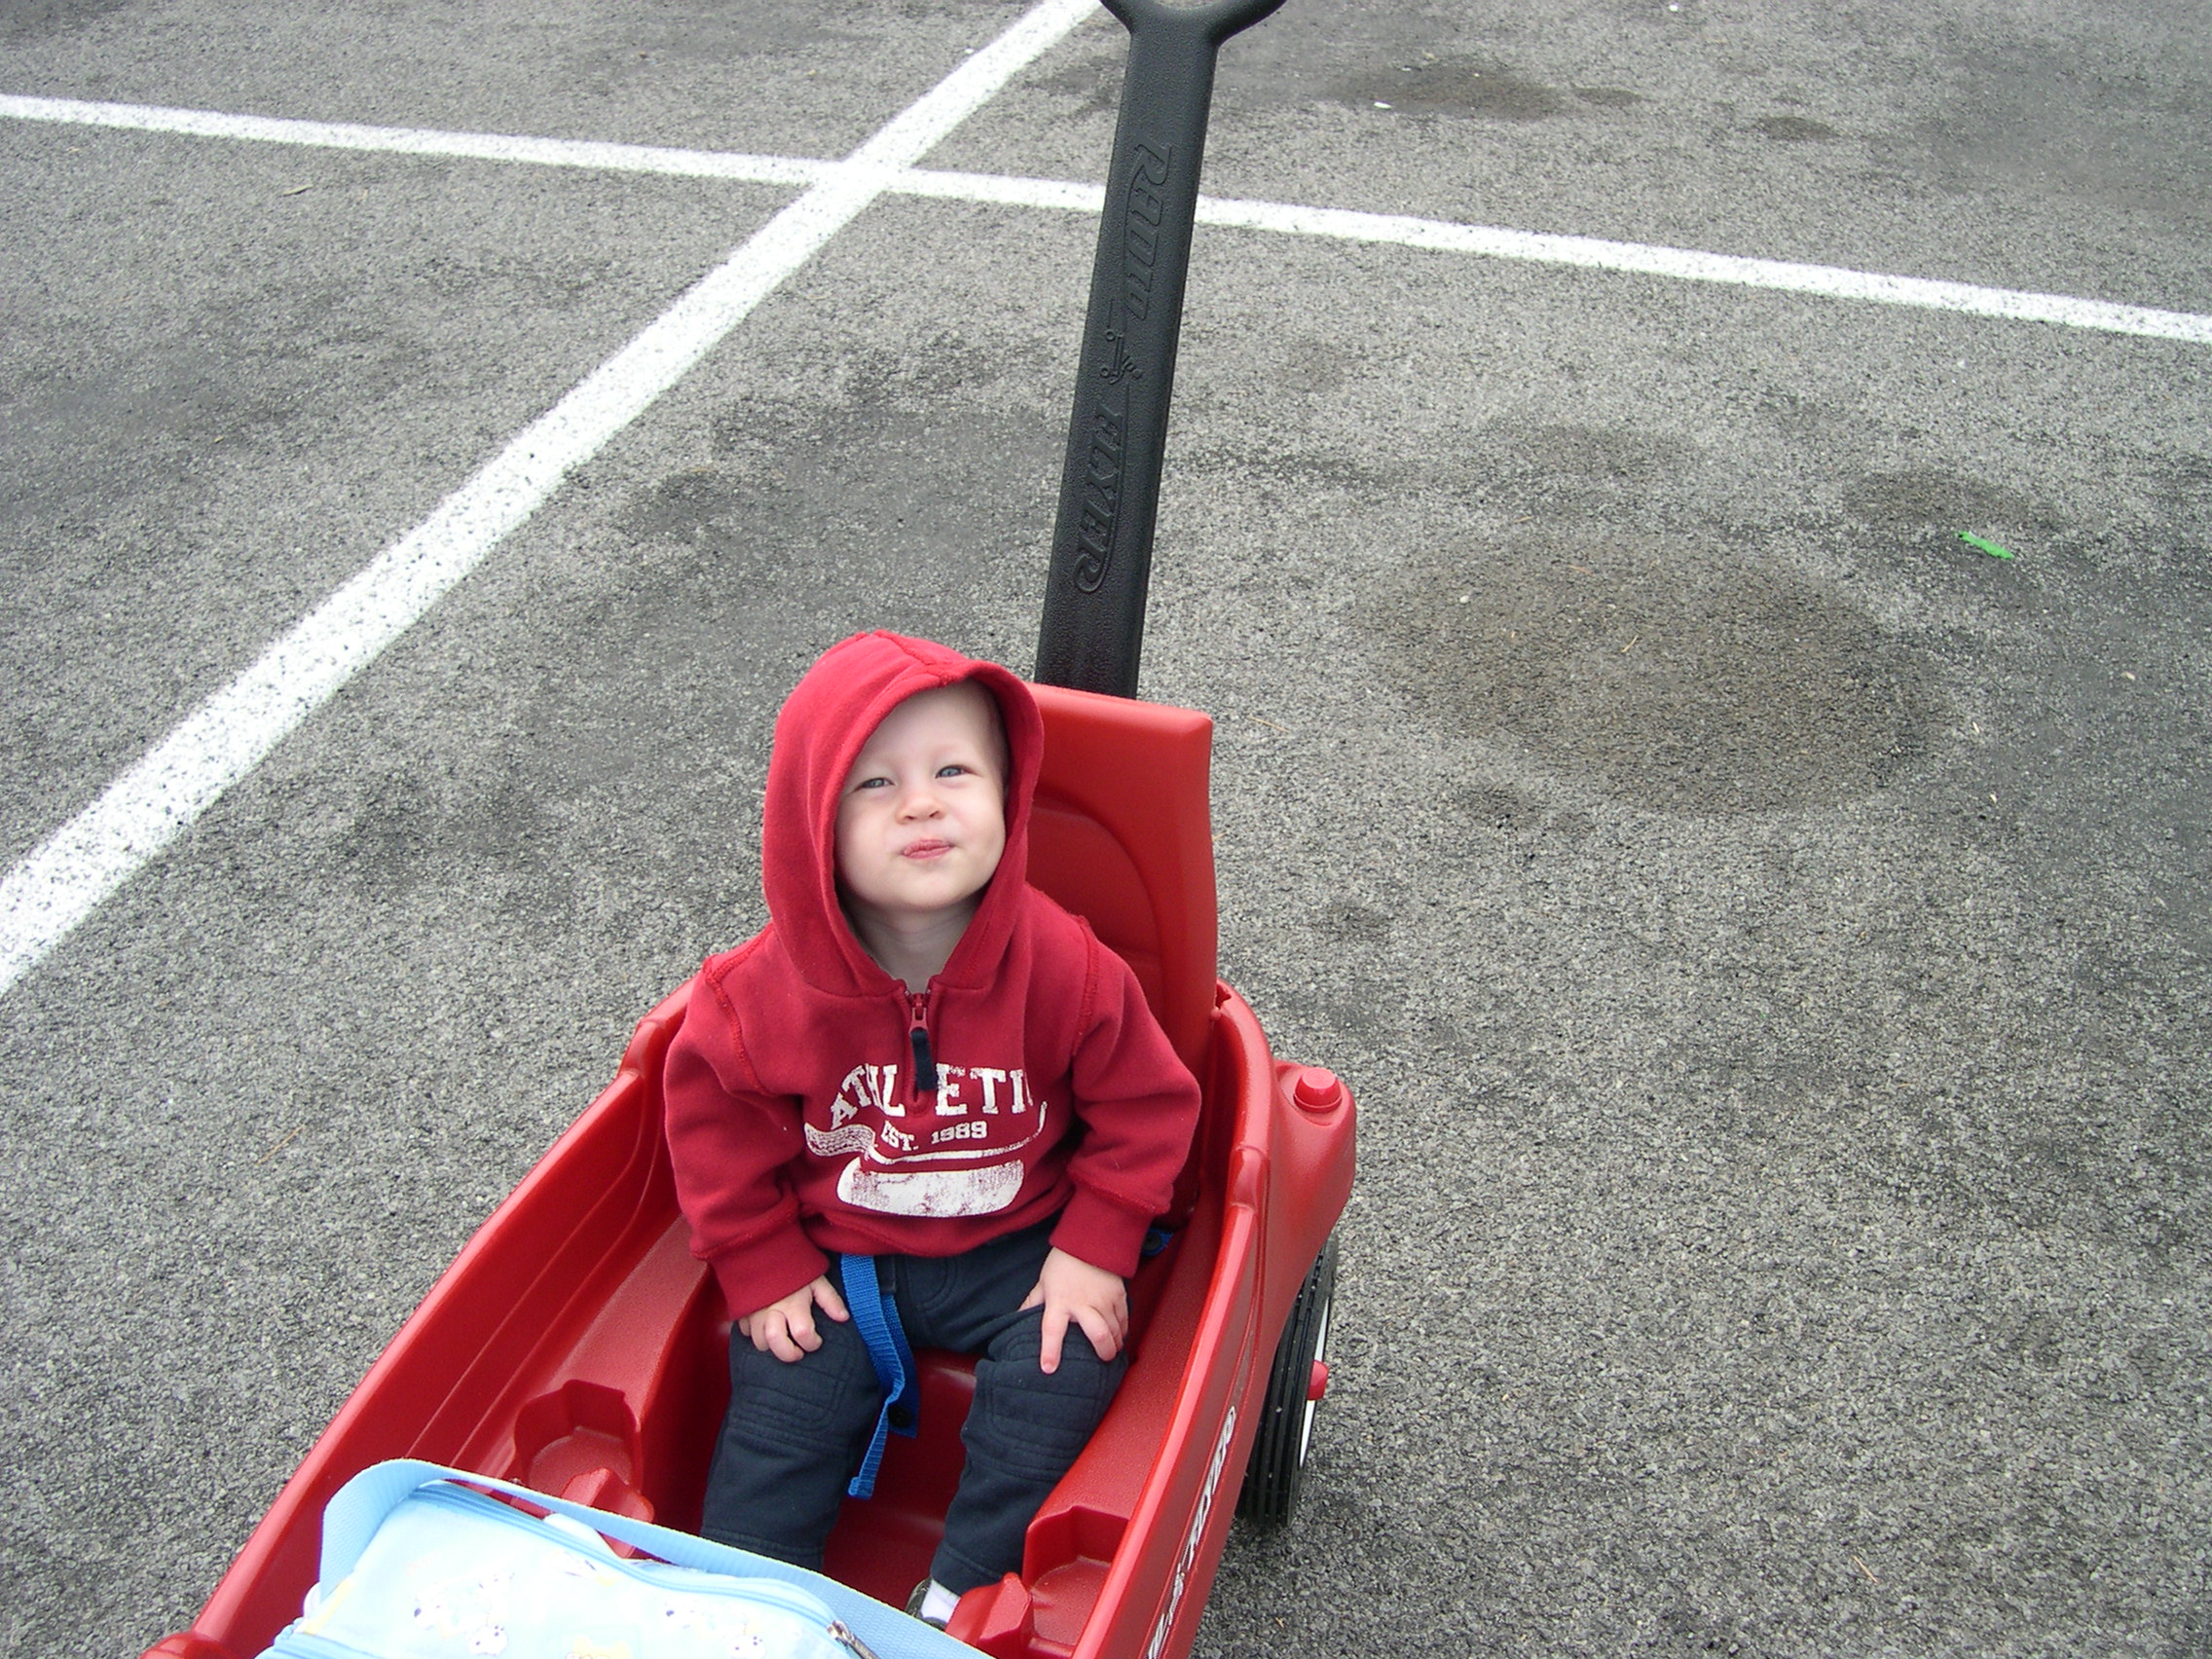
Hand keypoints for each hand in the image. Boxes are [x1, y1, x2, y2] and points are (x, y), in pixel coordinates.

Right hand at [738, 1275, 849, 1363]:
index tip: (817, 1341)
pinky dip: (756, 1335)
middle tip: (799, 1353)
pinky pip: (745, 1333)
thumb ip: (830, 1300)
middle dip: (788, 1354)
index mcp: (793, 1303)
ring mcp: (754, 1312)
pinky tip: (767, 1330)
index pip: (803, 1333)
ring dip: (772, 1347)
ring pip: (759, 1342)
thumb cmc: (794, 1267)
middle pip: (775, 1342)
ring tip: (784, 1341)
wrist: (765, 1249)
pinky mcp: (742, 1310)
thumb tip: (843, 1318)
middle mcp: (771, 1310)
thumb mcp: (817, 1280)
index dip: (813, 1343)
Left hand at [1020, 1247, 1128, 1373]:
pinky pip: (1124, 1319)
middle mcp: (1083, 1303)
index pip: (1053, 1330)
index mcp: (1059, 1301)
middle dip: (1103, 1352)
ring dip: (1114, 1344)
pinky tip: (1120, 1336)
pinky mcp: (1118, 1294)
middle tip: (1104, 1360)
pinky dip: (1123, 1330)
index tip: (1049, 1369)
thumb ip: (1033, 1303)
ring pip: (1114, 1330)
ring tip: (1112, 1351)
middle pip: (1098, 1334)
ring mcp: (1103, 1299)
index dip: (1050, 1351)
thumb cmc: (1062, 1263)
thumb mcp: (1043, 1283)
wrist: (1088, 1240)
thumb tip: (1016, 1320)